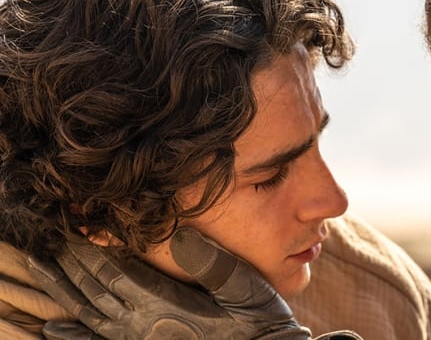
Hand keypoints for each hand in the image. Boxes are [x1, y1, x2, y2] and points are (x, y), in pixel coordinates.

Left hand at [28, 228, 311, 338]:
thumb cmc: (260, 321)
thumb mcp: (245, 287)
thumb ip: (213, 265)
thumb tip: (182, 237)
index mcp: (166, 306)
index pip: (115, 274)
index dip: (90, 251)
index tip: (70, 228)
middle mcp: (146, 327)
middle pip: (95, 292)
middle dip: (70, 266)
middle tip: (46, 243)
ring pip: (90, 315)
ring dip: (65, 291)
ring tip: (42, 270)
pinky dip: (74, 333)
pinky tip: (54, 329)